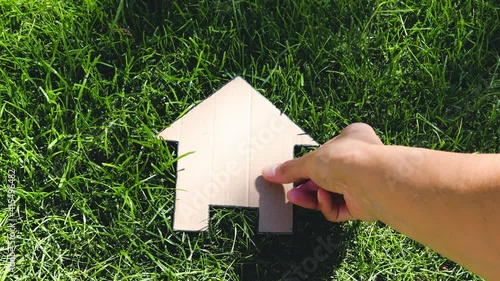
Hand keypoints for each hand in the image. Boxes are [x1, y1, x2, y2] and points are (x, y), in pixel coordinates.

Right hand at [262, 123, 382, 221]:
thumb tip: (267, 172)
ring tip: (295, 197)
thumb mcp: (310, 161)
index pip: (326, 152)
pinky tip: (323, 199)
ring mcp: (363, 183)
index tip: (291, 174)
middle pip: (326, 176)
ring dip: (313, 197)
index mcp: (352, 138)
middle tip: (290, 190)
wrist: (371, 179)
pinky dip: (328, 205)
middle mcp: (361, 159)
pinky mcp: (365, 205)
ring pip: (331, 194)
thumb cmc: (345, 159)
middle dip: (306, 185)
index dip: (308, 164)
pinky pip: (341, 208)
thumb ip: (289, 169)